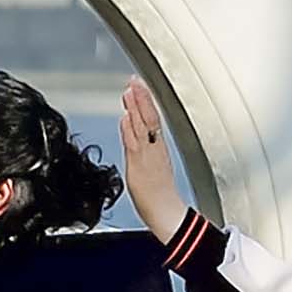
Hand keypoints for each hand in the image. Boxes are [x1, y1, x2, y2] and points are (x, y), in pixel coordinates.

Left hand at [118, 82, 189, 243]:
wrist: (165, 211)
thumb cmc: (159, 192)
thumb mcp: (151, 163)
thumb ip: (140, 144)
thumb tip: (131, 126)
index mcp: (158, 148)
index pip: (152, 118)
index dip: (145, 100)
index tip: (138, 85)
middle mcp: (153, 149)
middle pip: (149, 118)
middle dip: (141, 98)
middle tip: (134, 80)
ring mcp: (146, 156)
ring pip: (142, 126)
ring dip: (136, 108)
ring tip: (130, 91)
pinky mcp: (139, 166)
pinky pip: (134, 144)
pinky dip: (130, 130)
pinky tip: (127, 117)